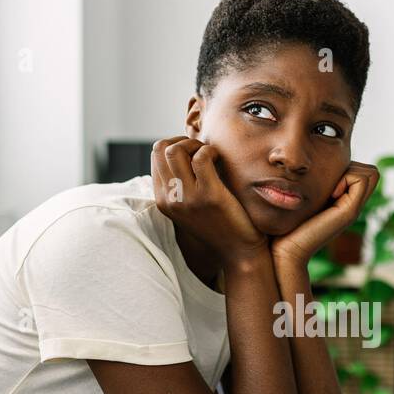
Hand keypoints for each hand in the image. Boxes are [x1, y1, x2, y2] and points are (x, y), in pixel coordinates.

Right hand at [151, 136, 267, 264]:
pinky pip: (201, 158)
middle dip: (183, 140)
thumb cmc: (219, 225)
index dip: (176, 144)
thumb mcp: (190, 206)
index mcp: (163, 200)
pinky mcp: (209, 196)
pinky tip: (220, 160)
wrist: (238, 253)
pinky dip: (210, 151)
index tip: (194, 152)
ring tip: (210, 155)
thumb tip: (182, 150)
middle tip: (201, 150)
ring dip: (195, 144)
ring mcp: (187, 198)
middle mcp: (170, 199)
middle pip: (161, 149)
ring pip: (175, 150)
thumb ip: (181, 184)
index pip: (155, 156)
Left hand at [270, 161, 379, 267]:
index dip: (348, 167)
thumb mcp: (302, 199)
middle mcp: (353, 204)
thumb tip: (311, 162)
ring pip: (371, 173)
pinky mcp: (350, 212)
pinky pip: (361, 179)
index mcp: (344, 200)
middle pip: (371, 171)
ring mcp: (354, 209)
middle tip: (331, 183)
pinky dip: (346, 178)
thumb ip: (314, 185)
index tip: (327, 181)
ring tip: (330, 190)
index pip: (363, 171)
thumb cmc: (287, 225)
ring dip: (349, 172)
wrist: (286, 251)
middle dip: (352, 168)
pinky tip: (330, 194)